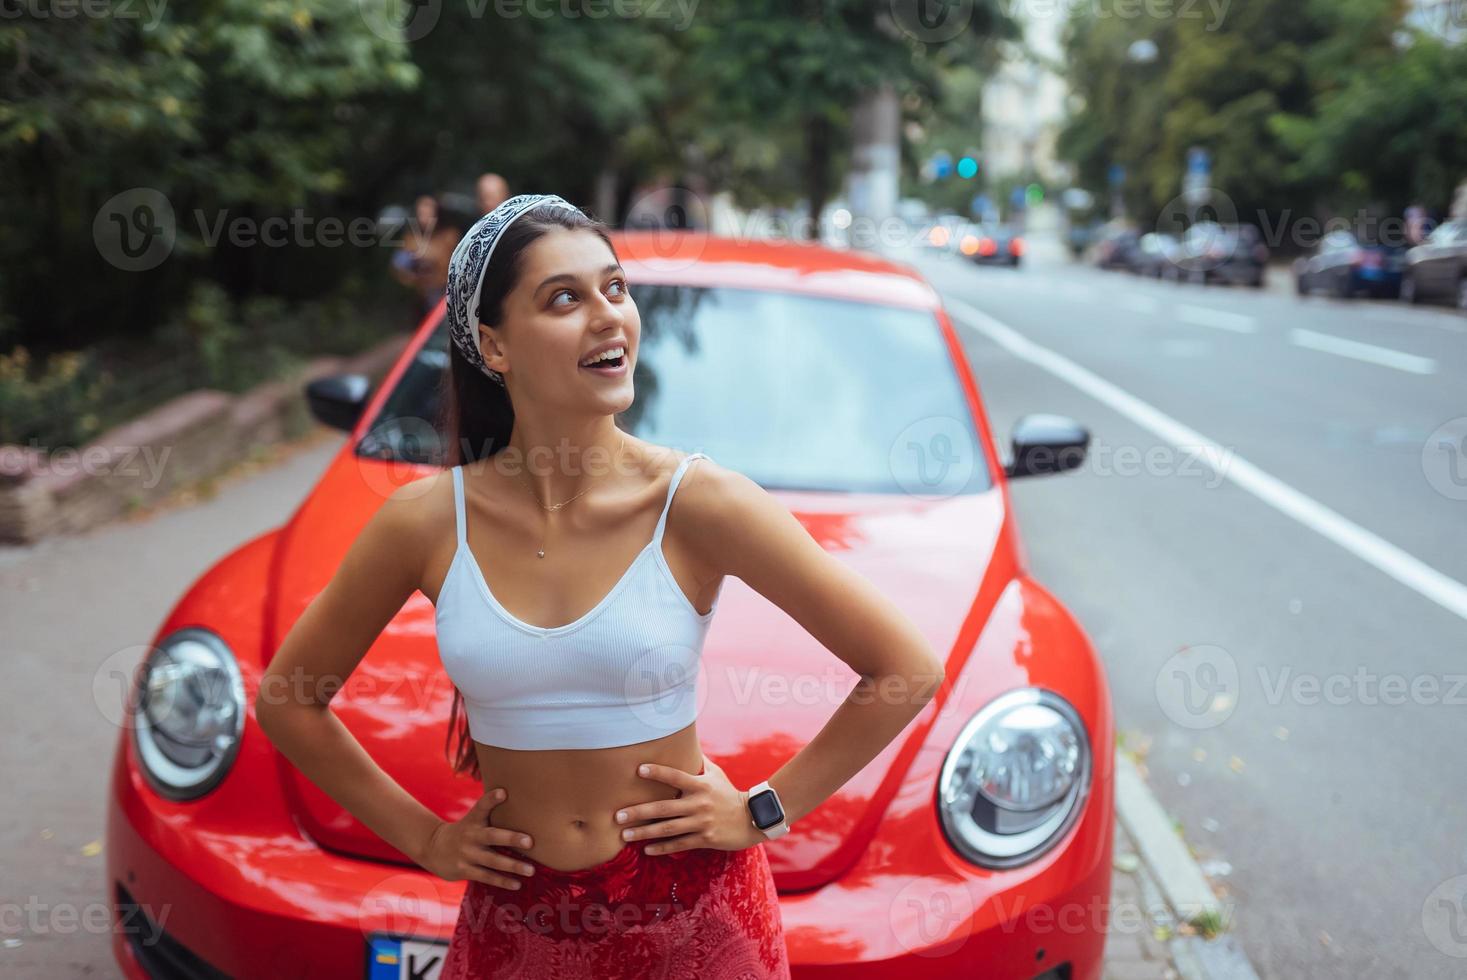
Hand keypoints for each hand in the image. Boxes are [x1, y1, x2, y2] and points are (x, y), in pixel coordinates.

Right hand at [419, 786, 538, 888]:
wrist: (433, 848)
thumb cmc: (465, 831)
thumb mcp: (473, 818)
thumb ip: (492, 811)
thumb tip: (519, 799)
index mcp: (473, 820)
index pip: (482, 806)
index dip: (491, 799)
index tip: (503, 792)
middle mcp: (471, 836)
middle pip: (492, 836)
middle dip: (511, 838)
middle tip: (530, 841)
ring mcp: (467, 854)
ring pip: (492, 860)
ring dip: (512, 866)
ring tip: (531, 870)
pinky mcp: (464, 870)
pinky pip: (486, 876)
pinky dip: (501, 881)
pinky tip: (517, 884)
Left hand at [614, 757, 766, 854]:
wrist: (751, 819)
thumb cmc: (729, 794)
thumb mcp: (716, 775)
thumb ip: (699, 762)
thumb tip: (685, 742)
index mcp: (700, 785)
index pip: (676, 776)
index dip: (658, 772)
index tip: (638, 769)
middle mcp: (699, 803)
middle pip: (664, 808)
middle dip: (639, 812)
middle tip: (617, 815)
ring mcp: (702, 822)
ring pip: (668, 829)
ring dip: (644, 832)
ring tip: (625, 835)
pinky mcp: (705, 839)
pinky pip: (679, 844)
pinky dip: (662, 847)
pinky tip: (646, 849)